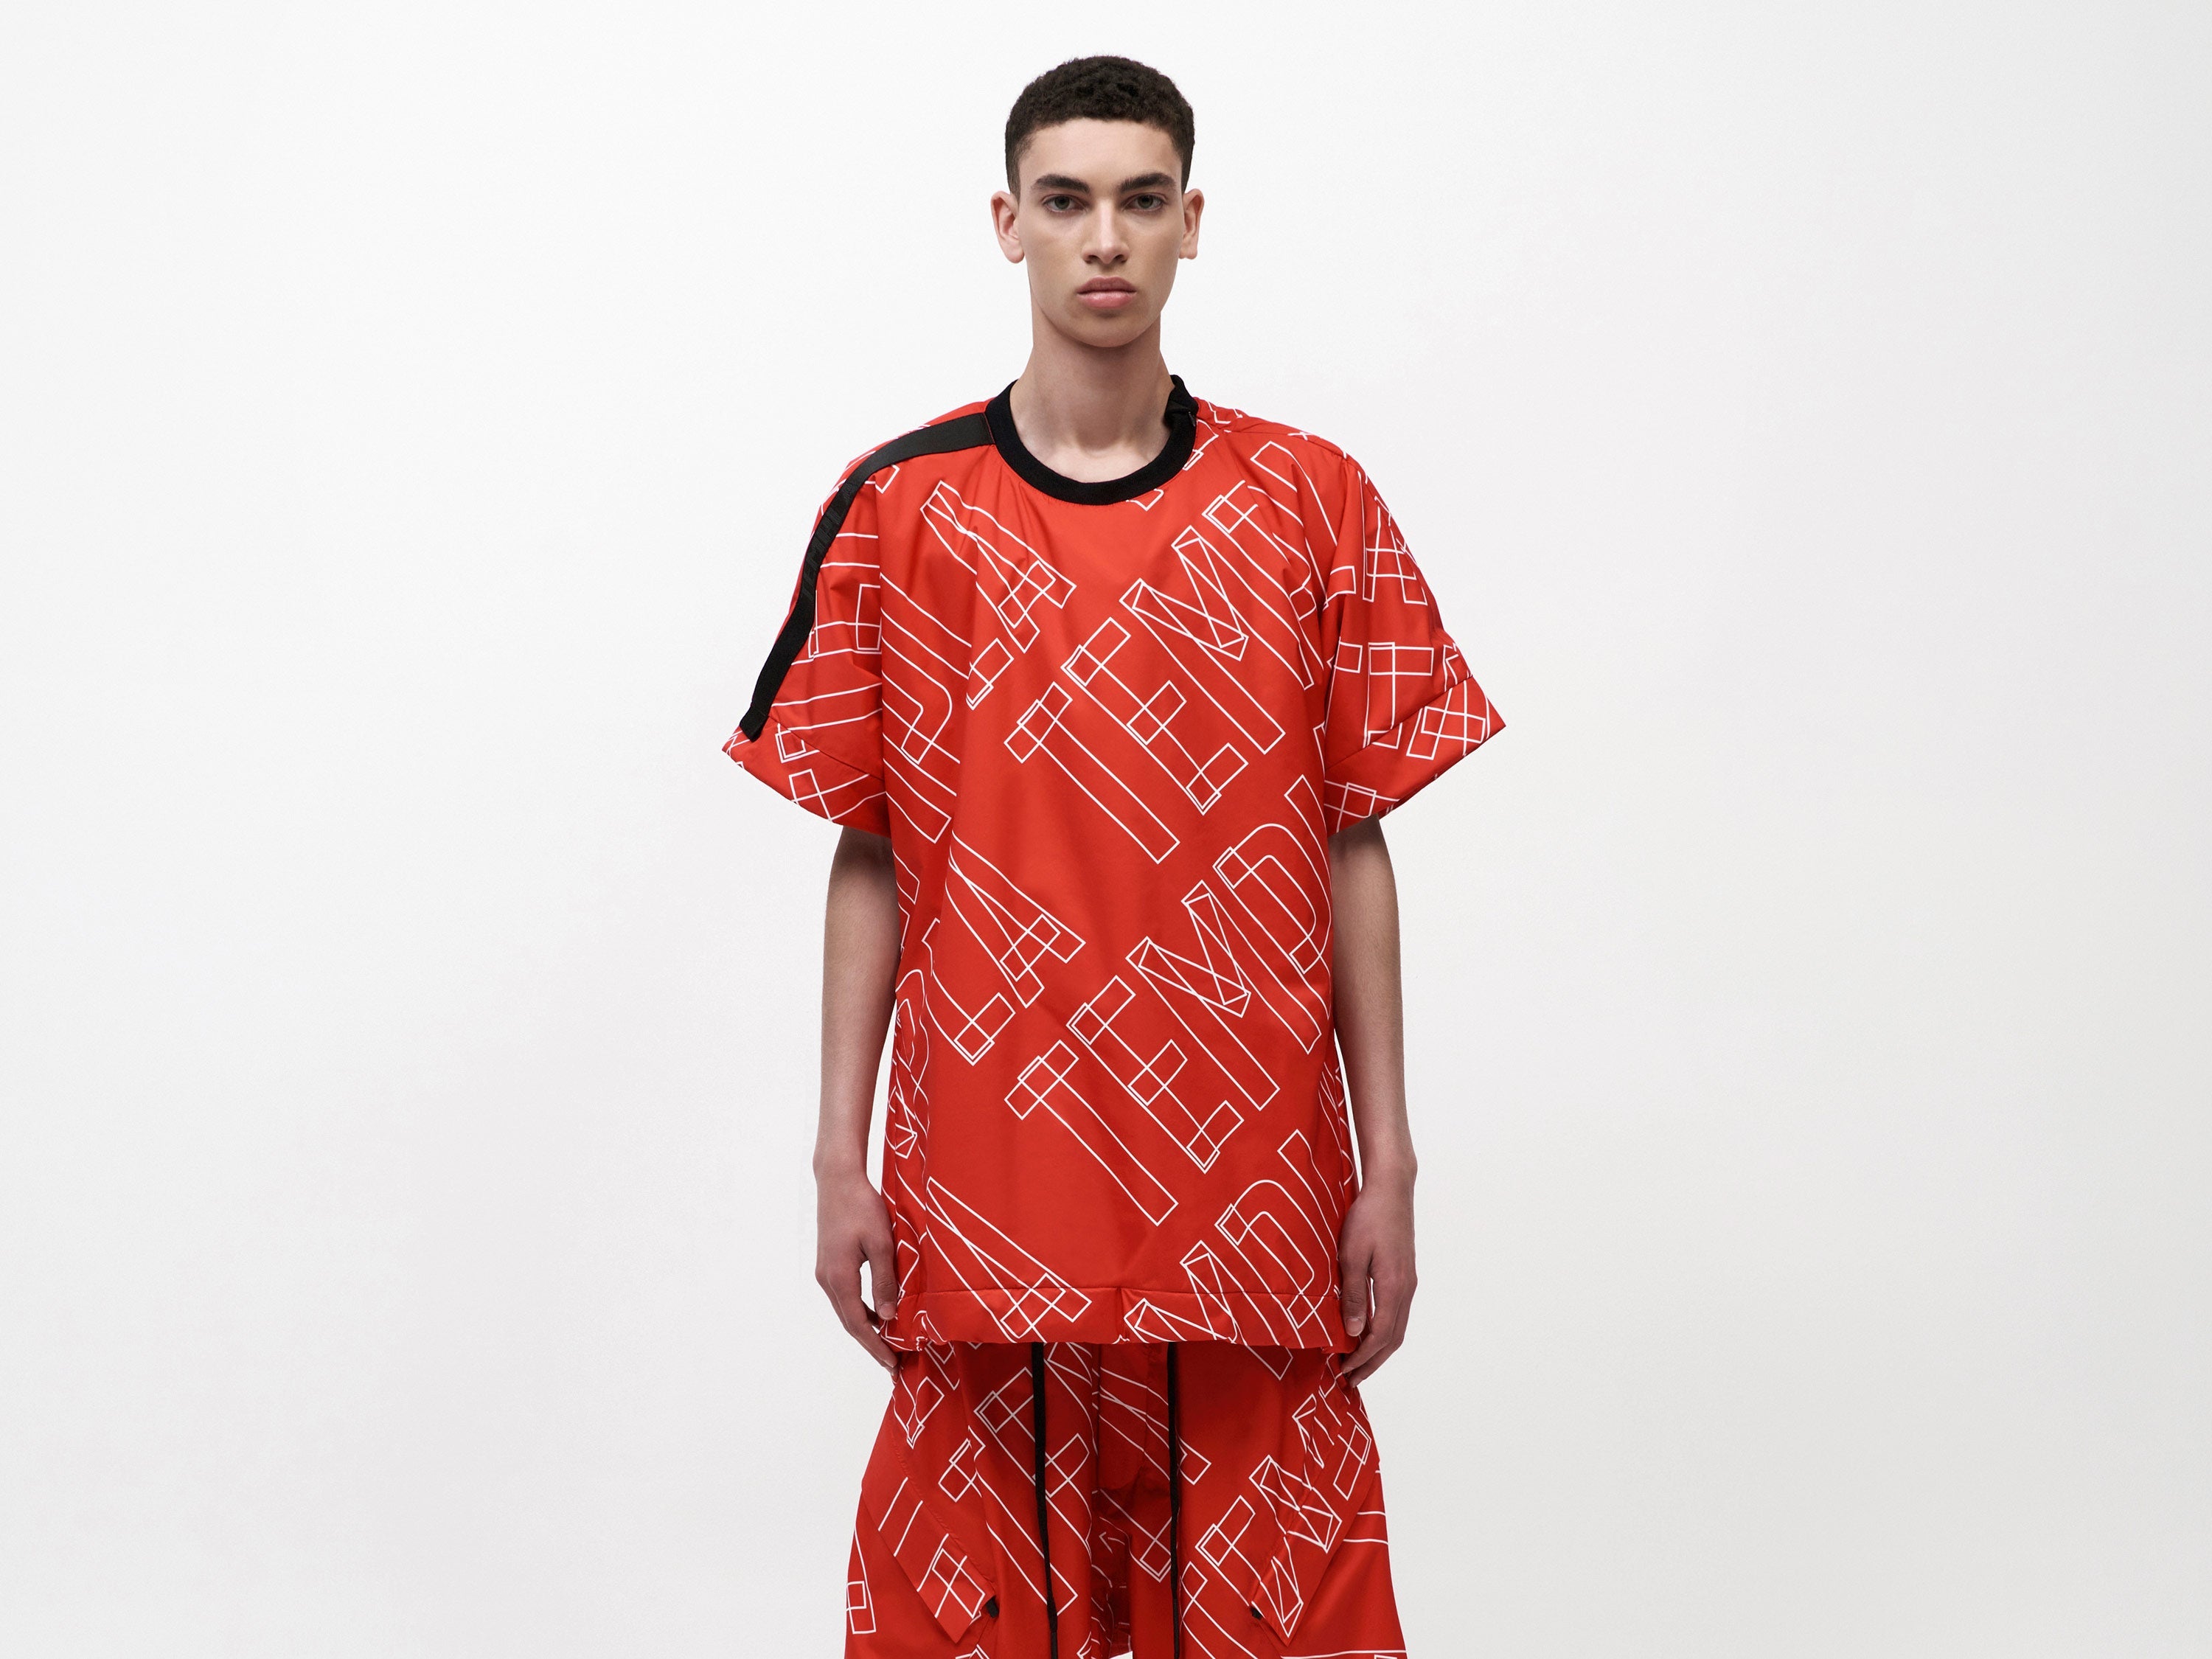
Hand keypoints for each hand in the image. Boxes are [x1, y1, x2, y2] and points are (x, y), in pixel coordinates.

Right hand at [816, 1166, 901, 1372]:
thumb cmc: (862, 1207)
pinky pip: (845, 1296)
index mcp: (840, 1277)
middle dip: (871, 1345)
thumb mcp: (882, 1243)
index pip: (858, 1324)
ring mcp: (825, 1272)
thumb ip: (885, 1281)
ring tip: (887, 1344)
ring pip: (846, 1310)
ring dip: (865, 1329)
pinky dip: (860, 1311)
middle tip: (892, 1364)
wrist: (837, 1180)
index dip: (876, 1346)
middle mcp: (827, 1279)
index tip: (892, 1364)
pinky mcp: (828, 1264)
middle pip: (850, 1322)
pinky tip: (877, 1314)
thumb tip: (888, 1317)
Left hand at [1332, 1166, 1414, 1387]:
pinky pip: (1397, 1314)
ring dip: (1378, 1351)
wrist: (1391, 1189)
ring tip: (1358, 1365)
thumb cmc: (1368, 1217)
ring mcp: (1409, 1283)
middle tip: (1350, 1381)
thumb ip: (1352, 1295)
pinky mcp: (1405, 1275)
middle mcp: (1406, 1290)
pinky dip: (1384, 1333)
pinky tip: (1368, 1333)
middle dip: (1372, 1363)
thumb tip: (1352, 1333)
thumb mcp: (1351, 1255)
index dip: (1362, 1358)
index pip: (1379, 1336)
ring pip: (1397, 1329)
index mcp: (1394, 1287)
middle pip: (1392, 1340)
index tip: (1343, 1372)